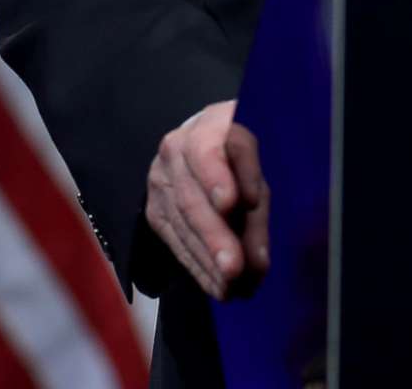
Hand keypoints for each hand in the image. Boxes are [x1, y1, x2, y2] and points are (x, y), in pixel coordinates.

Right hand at [144, 99, 270, 299]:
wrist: (203, 150)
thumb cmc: (239, 160)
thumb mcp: (256, 172)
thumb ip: (257, 211)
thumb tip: (257, 263)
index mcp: (209, 125)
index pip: (212, 147)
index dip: (222, 175)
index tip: (240, 202)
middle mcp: (177, 148)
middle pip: (193, 194)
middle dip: (215, 235)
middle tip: (234, 267)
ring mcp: (160, 179)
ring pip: (182, 222)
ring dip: (207, 259)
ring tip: (231, 286)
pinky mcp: (154, 209)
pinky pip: (174, 240)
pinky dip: (197, 267)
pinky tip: (216, 286)